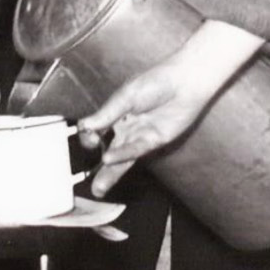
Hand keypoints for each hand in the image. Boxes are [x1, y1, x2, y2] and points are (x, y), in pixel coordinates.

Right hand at [78, 21, 261, 194]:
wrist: (184, 82)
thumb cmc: (156, 81)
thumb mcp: (126, 95)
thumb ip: (107, 113)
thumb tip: (85, 126)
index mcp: (116, 112)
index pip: (97, 130)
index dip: (89, 136)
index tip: (87, 135)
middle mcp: (127, 126)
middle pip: (109, 149)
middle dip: (100, 168)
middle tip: (89, 183)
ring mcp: (140, 135)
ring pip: (122, 157)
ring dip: (110, 172)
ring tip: (99, 188)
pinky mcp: (154, 140)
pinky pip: (135, 150)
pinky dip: (122, 155)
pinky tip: (109, 160)